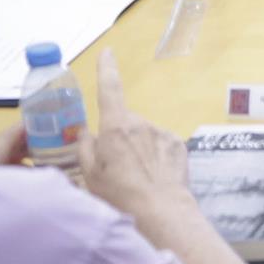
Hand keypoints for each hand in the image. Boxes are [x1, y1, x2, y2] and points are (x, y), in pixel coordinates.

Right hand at [77, 49, 194, 216]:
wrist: (160, 211)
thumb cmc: (120, 196)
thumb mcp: (90, 175)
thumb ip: (85, 148)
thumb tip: (86, 134)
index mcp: (116, 128)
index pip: (109, 89)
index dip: (107, 69)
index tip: (107, 52)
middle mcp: (141, 124)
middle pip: (125, 122)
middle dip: (120, 136)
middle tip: (116, 166)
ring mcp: (162, 133)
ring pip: (144, 135)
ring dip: (139, 148)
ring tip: (137, 177)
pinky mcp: (178, 144)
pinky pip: (161, 144)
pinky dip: (156, 156)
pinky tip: (154, 176)